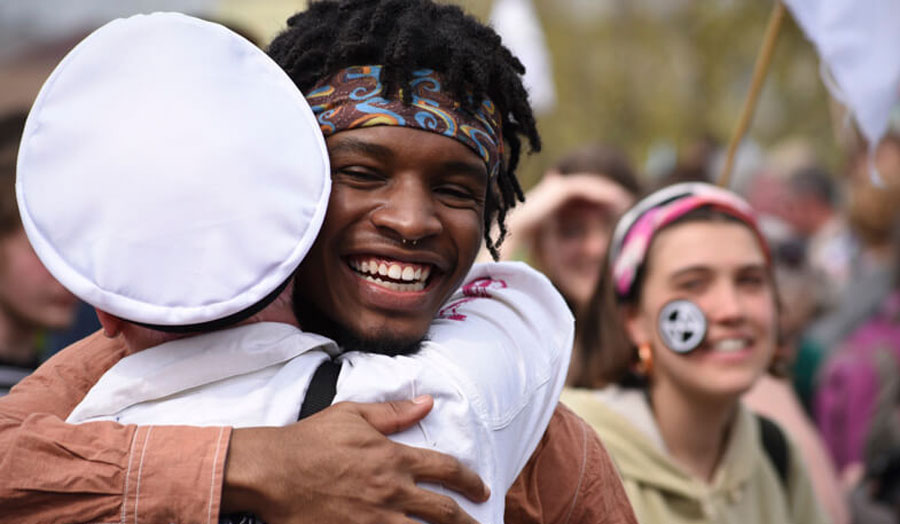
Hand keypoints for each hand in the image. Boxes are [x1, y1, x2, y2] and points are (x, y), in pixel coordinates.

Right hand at [222, 395, 488, 523]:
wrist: (272, 471)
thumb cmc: (309, 440)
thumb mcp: (352, 415)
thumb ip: (394, 412)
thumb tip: (428, 403)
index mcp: (394, 458)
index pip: (446, 469)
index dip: (470, 480)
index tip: (481, 489)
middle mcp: (392, 492)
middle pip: (444, 512)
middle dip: (468, 520)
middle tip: (479, 522)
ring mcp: (376, 520)